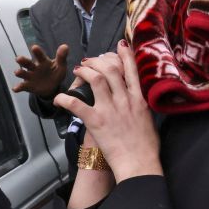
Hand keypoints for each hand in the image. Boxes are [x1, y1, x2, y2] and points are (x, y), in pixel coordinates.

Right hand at [13, 43, 68, 97]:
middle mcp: (34, 67)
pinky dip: (18, 87)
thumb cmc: (55, 73)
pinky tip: (15, 88)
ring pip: (23, 73)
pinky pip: (22, 86)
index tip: (34, 47)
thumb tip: (65, 46)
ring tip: (17, 72)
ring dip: (19, 72)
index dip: (37, 52)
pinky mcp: (28, 85)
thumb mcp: (60, 66)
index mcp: (43, 61)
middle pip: (27, 63)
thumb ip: (61, 57)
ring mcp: (30, 76)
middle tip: (18, 58)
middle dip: (23, 60)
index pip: (40, 55)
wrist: (52, 87)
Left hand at [54, 41, 161, 181]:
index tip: (119, 46)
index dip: (124, 55)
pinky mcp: (96, 121)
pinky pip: (76, 103)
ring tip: (77, 71)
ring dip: (84, 71)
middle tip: (89, 62)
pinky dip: (65, 98)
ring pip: (95, 78)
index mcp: (139, 99)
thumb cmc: (146, 147)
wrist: (139, 163)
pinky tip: (60, 98)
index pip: (131, 70)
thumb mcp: (149, 120)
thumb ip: (141, 107)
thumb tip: (137, 100)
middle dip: (98, 61)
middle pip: (110, 69)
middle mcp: (125, 100)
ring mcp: (110, 109)